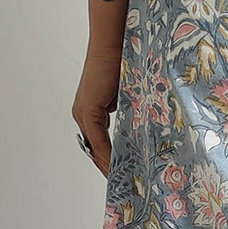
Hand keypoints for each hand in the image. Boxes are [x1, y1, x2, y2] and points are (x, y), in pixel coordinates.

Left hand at [73, 44, 121, 176]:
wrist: (114, 43)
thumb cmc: (124, 61)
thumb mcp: (129, 92)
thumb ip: (130, 109)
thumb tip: (144, 123)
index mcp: (92, 110)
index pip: (100, 142)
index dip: (110, 159)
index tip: (123, 174)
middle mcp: (84, 114)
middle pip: (96, 149)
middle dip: (109, 167)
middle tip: (124, 185)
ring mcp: (83, 113)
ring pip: (95, 148)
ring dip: (108, 165)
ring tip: (122, 182)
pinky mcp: (87, 111)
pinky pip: (97, 141)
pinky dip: (106, 155)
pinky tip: (117, 167)